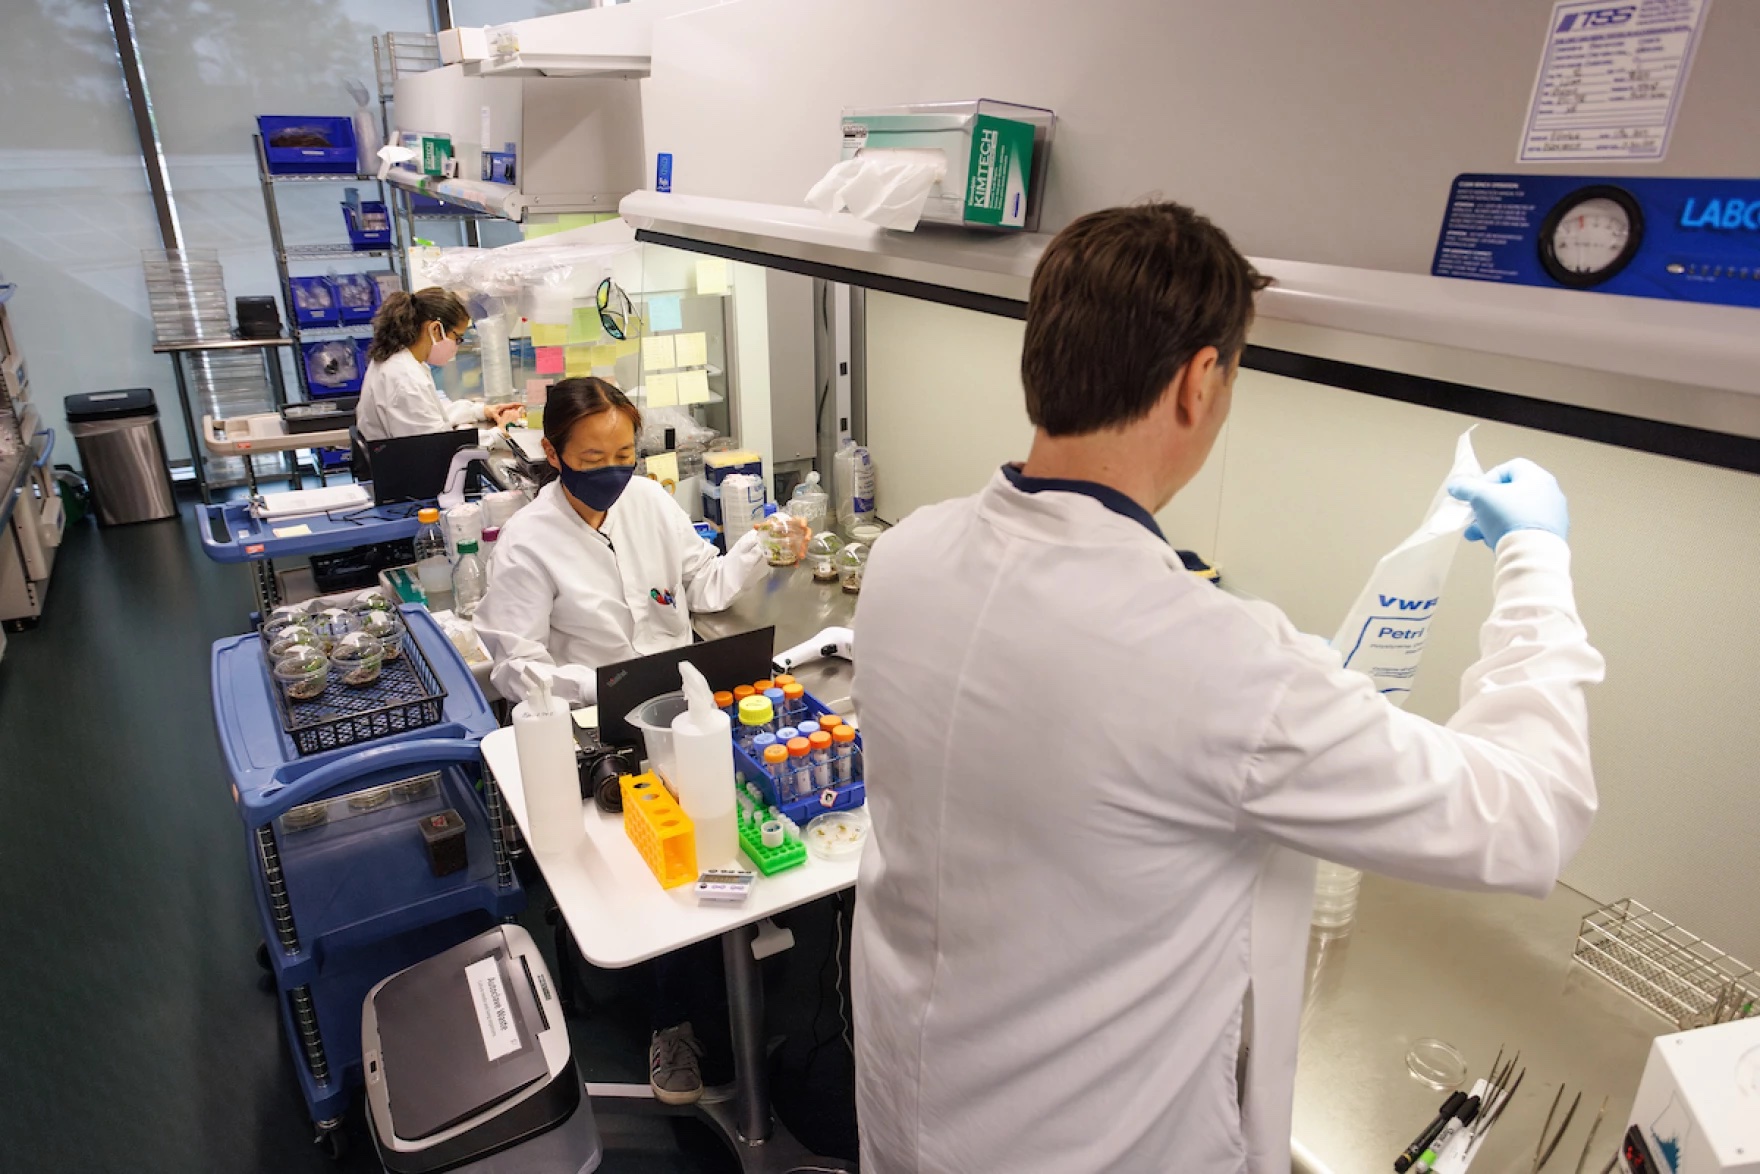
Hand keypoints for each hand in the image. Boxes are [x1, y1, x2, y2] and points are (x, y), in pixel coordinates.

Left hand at [484, 402, 523, 426]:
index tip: (523, 404)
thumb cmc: (488, 410)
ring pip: (511, 411)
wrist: (483, 411)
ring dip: (516, 411)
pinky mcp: (502, 413)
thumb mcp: (493, 414)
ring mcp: (503, 410)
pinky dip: (512, 415)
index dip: (518, 404)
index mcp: (502, 406)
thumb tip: (502, 422)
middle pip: (513, 407)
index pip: (512, 404)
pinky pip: (509, 414)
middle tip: (525, 408)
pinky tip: (515, 417)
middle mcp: (504, 408)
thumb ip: (498, 418)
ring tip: (522, 413)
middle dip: (519, 407)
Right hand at [1446, 458, 1569, 548]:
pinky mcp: (1552, 535)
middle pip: (1511, 493)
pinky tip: (1494, 543)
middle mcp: (1550, 493)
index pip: (1510, 468)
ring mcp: (1553, 515)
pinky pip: (1525, 529)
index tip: (1477, 494)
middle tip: (1475, 516)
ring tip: (1478, 533)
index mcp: (1537, 478)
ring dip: (1494, 521)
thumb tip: (1455, 486)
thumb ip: (1466, 488)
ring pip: (1516, 513)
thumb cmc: (1509, 518)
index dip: (1489, 478)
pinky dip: (1509, 533)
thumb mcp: (1480, 497)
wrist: (1532, 554)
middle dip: (1487, 505)